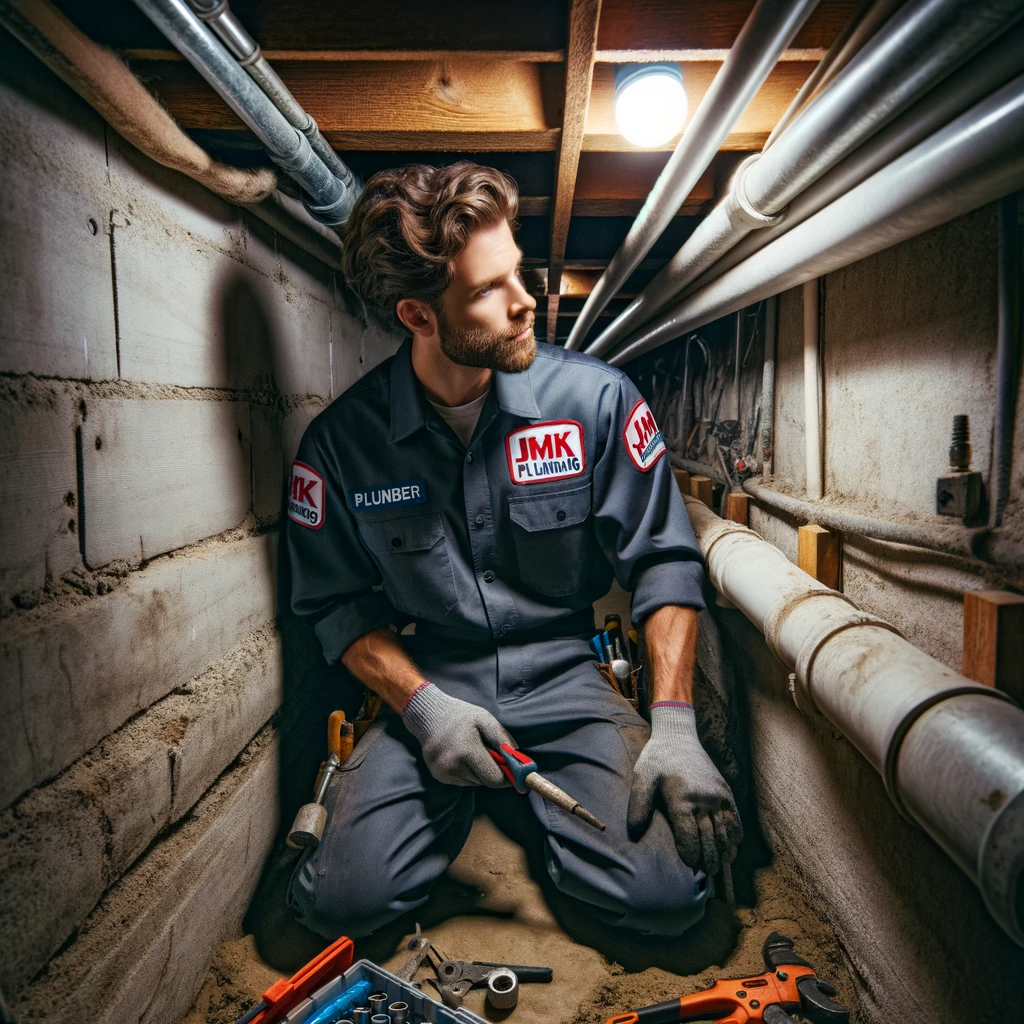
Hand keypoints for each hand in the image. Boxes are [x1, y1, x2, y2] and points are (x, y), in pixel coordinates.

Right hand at [401, 682, 513, 786]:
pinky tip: (461, 756)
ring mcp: (444, 773)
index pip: (494, 778)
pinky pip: (462, 781)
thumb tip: (518, 760)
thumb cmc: (461, 715)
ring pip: (474, 782)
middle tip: (492, 755)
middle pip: (485, 782)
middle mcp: (453, 767)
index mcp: (467, 752)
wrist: (428, 715)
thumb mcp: (485, 719)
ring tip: (472, 750)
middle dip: (493, 772)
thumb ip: (502, 738)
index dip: (506, 776)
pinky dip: (467, 772)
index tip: (513, 771)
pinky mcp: (438, 776)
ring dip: (479, 771)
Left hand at [627, 702, 741, 876]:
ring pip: (725, 831)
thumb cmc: (657, 759)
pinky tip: (731, 847)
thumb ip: (638, 806)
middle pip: (709, 838)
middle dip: (709, 859)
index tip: (689, 868)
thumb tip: (634, 834)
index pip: (689, 836)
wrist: (678, 736)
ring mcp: (717, 796)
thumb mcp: (641, 779)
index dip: (691, 855)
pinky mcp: (726, 791)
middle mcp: (703, 799)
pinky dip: (735, 835)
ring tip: (719, 867)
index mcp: (682, 798)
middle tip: (706, 875)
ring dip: (723, 851)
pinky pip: (735, 818)